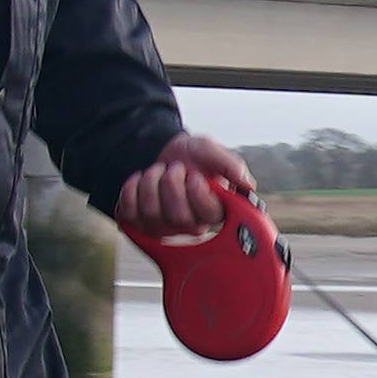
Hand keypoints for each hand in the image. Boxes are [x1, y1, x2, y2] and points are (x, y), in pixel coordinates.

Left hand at [116, 134, 253, 243]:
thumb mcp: (211, 150)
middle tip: (174, 168)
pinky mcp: (140, 224)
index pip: (208, 214)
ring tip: (158, 171)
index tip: (193, 175)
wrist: (163, 152)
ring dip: (150, 181)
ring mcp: (165, 227)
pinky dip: (131, 189)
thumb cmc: (191, 156)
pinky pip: (128, 212)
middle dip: (170, 183)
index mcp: (214, 209)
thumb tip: (248, 184)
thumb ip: (230, 164)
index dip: (197, 194)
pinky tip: (140, 180)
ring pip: (151, 213)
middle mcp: (191, 224)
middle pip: (178, 216)